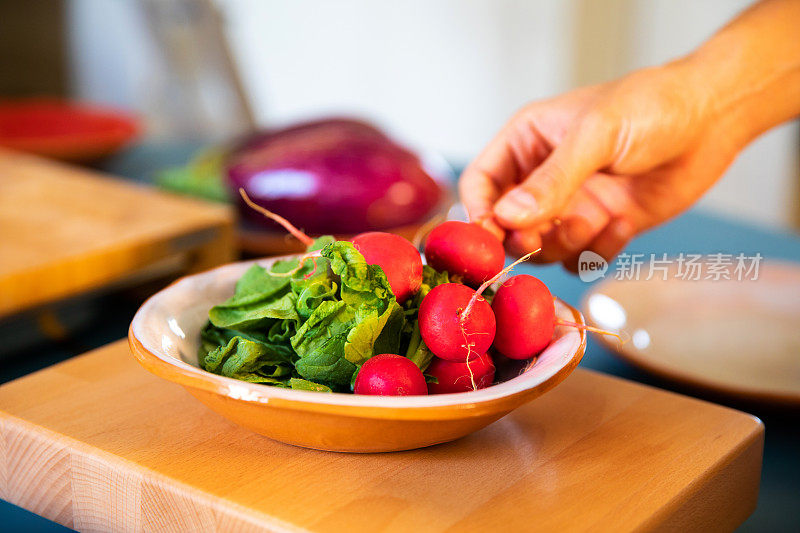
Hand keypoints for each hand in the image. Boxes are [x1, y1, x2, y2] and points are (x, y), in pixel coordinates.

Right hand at [460, 64, 742, 269]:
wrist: (712, 120)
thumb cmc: (651, 107)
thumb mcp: (595, 135)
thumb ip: (551, 181)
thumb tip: (505, 219)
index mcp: (525, 143)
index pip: (480, 184)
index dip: (478, 213)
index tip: (491, 235)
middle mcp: (541, 178)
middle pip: (505, 227)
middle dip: (524, 238)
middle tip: (541, 238)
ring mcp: (570, 205)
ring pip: (542, 249)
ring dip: (565, 244)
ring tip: (597, 218)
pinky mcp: (600, 227)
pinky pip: (580, 259)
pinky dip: (598, 251)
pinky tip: (624, 223)